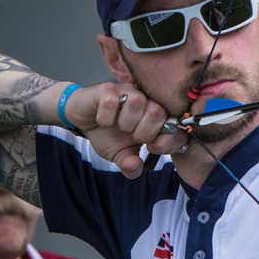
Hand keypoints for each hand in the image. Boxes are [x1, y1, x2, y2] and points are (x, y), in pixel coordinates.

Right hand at [67, 83, 187, 178]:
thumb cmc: (106, 134)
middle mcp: (146, 101)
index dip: (166, 142)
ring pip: (138, 102)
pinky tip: (103, 120)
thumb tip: (134, 169)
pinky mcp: (108, 89)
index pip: (176, 126)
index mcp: (156, 118)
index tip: (151, 148)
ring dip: (125, 122)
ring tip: (117, 126)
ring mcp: (128, 92)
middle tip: (131, 135)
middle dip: (143, 132)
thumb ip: (130, 165)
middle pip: (158, 112)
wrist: (82, 119)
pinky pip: (112, 102)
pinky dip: (106, 117)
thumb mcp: (120, 155)